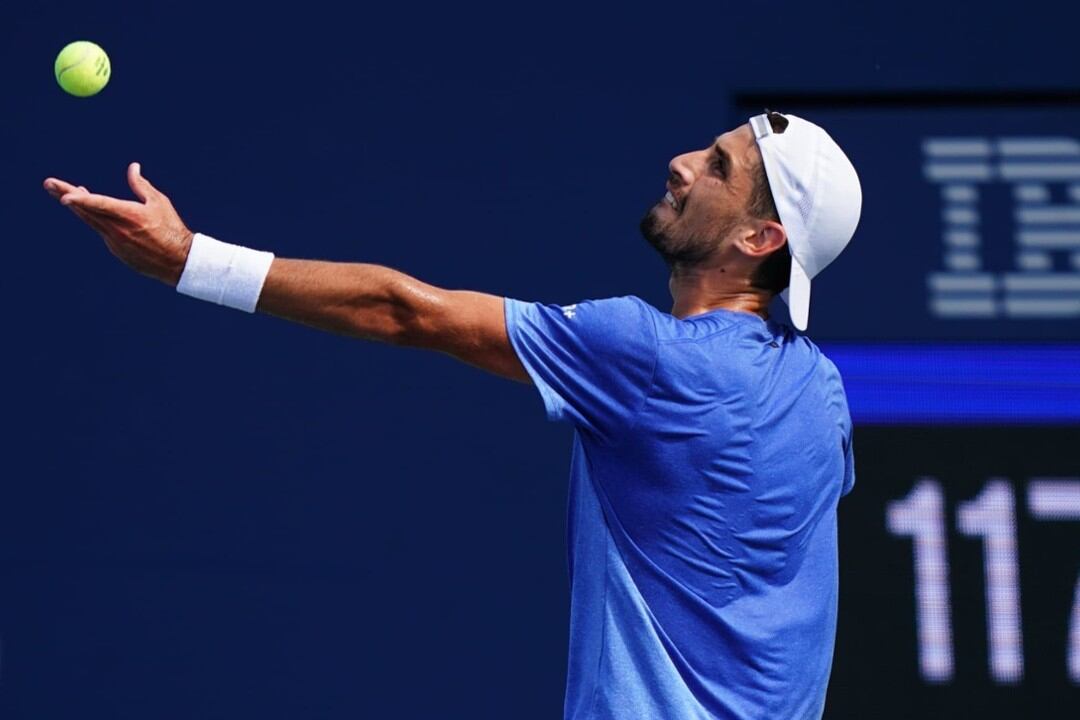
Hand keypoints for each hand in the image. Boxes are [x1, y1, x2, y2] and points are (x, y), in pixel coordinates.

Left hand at [44, 163, 194, 285]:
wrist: (178, 260)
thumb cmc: (171, 228)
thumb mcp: (159, 202)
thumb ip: (141, 185)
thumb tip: (132, 167)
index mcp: (129, 215)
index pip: (99, 205)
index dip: (80, 200)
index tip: (64, 196)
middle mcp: (117, 229)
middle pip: (86, 211)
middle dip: (65, 195)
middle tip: (49, 183)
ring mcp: (114, 242)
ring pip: (90, 221)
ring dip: (78, 207)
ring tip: (64, 195)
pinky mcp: (116, 251)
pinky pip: (102, 232)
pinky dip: (96, 221)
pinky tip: (94, 214)